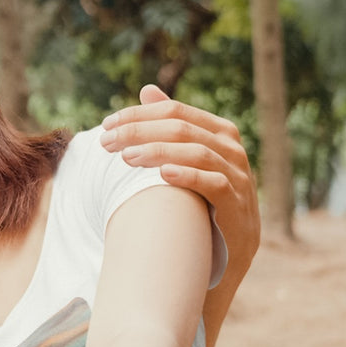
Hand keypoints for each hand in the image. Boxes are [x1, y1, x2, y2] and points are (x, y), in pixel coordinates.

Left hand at [101, 84, 259, 277]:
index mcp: (219, 132)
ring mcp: (239, 178)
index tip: (106, 124)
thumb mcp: (186, 161)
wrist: (226, 256)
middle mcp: (232, 150)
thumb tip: (147, 90)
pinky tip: (162, 175)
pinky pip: (216, 184)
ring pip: (198, 152)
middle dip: (139, 131)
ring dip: (158, 151)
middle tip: (106, 141)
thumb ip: (171, 127)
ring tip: (125, 157)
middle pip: (182, 128)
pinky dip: (189, 176)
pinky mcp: (238, 207)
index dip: (139, 115)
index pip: (175, 112)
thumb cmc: (200, 202)